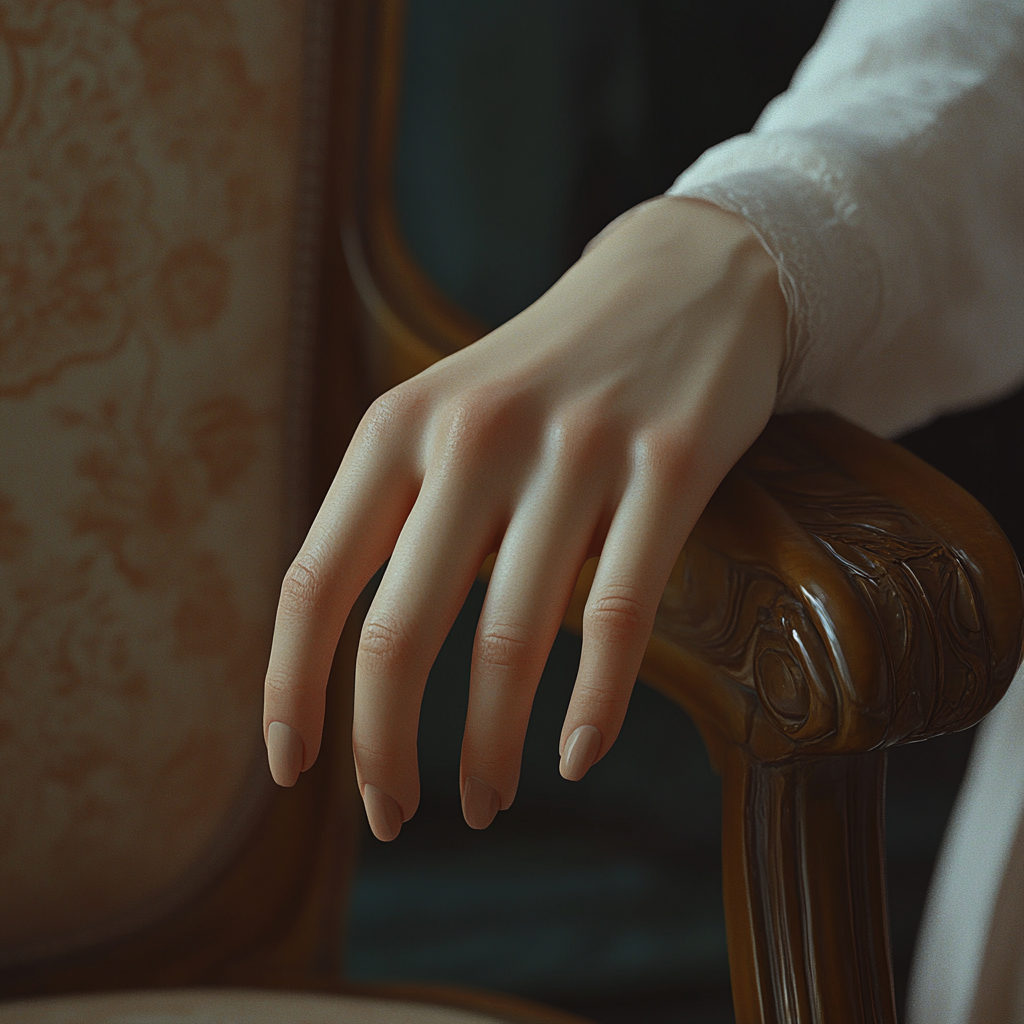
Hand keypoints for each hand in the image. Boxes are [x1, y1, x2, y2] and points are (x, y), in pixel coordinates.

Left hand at [263, 197, 786, 839]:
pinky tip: (575, 755)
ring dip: (491, 747)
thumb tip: (354, 663)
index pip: (315, 581)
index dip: (290, 690)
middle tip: (394, 817)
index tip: (294, 771)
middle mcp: (474, 434)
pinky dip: (595, 705)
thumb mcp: (448, 416)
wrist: (681, 278)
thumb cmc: (550, 375)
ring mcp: (578, 448)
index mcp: (398, 424)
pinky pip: (620, 615)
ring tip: (487, 802)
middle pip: (400, 631)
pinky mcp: (673, 465)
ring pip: (514, 639)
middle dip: (384, 749)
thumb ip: (400, 514)